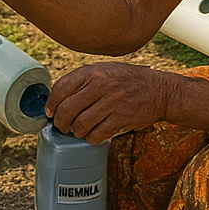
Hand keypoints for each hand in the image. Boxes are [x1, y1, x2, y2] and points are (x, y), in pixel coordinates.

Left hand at [46, 62, 168, 143]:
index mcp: (93, 71)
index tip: (50, 112)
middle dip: (60, 122)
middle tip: (61, 126)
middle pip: (68, 109)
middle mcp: (101, 84)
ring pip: (80, 124)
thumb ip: (83, 80)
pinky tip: (92, 135)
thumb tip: (58, 97)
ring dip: (76, 132)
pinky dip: (91, 138)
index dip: (51, 103)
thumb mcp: (104, 71)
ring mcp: (111, 102)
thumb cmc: (127, 80)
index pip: (61, 87)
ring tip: (78, 130)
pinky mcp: (121, 118)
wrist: (158, 90)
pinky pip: (97, 134)